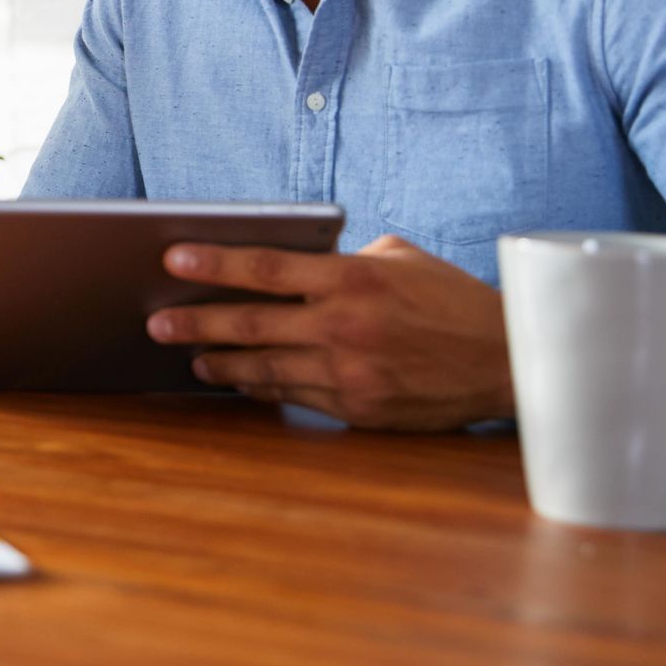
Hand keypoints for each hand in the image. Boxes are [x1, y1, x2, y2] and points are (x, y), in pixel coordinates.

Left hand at [146, 234, 513, 430]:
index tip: (172, 259)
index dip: (214, 263)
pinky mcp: (357, 408)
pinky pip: (294, 396)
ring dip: (221, 363)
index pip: (266, 267)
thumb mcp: (400, 257)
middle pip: (250, 323)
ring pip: (265, 367)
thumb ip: (344, 257)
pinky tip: (239, 381)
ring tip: (190, 358)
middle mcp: (344, 325)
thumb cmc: (451, 300)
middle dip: (195, 323)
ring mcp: (349, 372)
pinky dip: (262, 388)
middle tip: (156, 323)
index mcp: (352, 279)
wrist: (509, 360)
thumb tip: (295, 261)